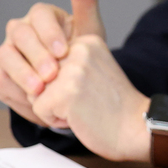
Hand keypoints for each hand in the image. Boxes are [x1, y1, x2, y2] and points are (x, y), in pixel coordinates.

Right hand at [0, 0, 105, 126]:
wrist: (77, 86)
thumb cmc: (83, 53)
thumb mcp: (90, 30)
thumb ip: (86, 0)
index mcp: (43, 16)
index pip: (39, 15)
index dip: (49, 33)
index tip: (64, 51)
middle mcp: (21, 29)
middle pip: (19, 35)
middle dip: (36, 56)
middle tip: (53, 74)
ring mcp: (8, 50)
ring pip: (5, 56)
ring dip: (22, 74)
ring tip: (41, 91)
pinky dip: (13, 89)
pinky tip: (31, 99)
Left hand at [31, 34, 150, 162]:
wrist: (136, 126)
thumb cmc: (114, 105)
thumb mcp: (94, 69)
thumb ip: (67, 62)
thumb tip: (30, 72)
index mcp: (87, 41)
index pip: (46, 60)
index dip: (61, 82)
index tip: (89, 88)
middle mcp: (79, 49)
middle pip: (37, 75)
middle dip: (54, 94)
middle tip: (86, 99)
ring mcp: (72, 70)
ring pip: (34, 92)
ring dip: (53, 106)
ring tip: (82, 107)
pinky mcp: (65, 92)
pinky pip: (38, 109)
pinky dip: (55, 120)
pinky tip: (79, 117)